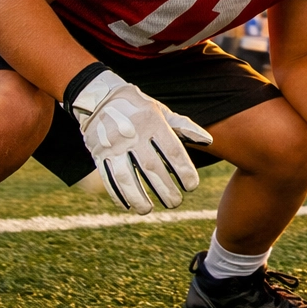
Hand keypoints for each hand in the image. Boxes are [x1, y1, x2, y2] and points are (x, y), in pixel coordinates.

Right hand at [69, 69, 212, 214]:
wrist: (99, 97)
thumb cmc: (139, 108)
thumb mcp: (161, 111)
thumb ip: (184, 127)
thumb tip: (208, 141)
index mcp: (152, 121)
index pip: (172, 150)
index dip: (184, 170)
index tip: (191, 186)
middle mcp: (132, 134)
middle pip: (151, 167)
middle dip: (165, 189)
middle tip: (175, 203)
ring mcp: (113, 145)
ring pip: (127, 177)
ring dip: (138, 197)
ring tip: (148, 210)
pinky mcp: (98, 153)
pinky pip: (108, 177)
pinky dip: (118, 194)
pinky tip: (128, 206)